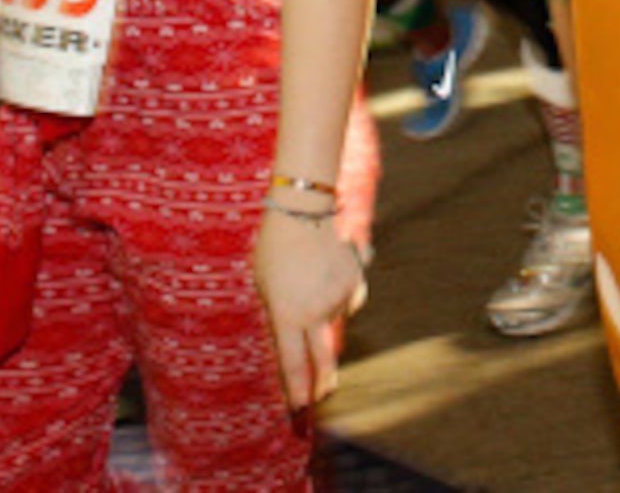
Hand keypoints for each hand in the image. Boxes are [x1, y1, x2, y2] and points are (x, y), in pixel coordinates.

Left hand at [252, 206, 366, 407]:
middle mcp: (316, 311)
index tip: (299, 408)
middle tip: (324, 392)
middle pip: (322, 357)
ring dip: (325, 312)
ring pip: (334, 318)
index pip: (293, 362)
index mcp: (287, 315)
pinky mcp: (354, 280)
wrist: (301, 212)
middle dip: (323, 380)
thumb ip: (281, 315)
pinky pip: (349, 298)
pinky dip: (341, 292)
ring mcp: (338, 296)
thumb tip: (298, 336)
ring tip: (310, 282)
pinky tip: (329, 273)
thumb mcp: (265, 288)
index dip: (296, 389)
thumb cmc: (272, 249)